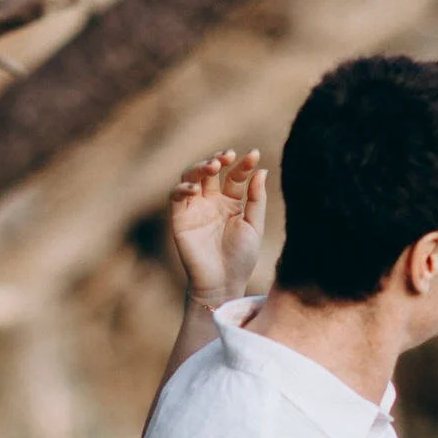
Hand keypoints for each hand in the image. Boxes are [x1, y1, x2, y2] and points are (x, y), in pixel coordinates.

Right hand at [168, 148, 265, 312]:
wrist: (223, 282)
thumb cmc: (241, 257)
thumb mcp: (254, 225)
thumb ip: (256, 198)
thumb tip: (261, 170)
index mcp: (231, 202)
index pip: (235, 176)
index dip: (244, 164)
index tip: (254, 155)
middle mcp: (211, 201)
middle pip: (210, 170)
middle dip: (218, 159)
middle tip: (229, 155)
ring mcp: (195, 208)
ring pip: (191, 176)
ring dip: (200, 167)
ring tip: (214, 165)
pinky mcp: (180, 218)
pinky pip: (176, 196)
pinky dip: (183, 188)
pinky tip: (195, 188)